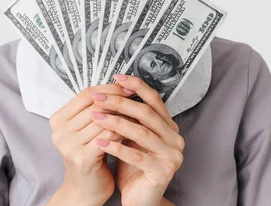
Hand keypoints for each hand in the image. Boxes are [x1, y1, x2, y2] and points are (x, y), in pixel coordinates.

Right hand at [47, 85, 125, 205]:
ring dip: (123, 115)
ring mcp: (68, 145)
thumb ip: (95, 109)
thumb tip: (120, 86)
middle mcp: (59, 131)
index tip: (126, 86)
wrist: (85, 189)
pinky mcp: (82, 158)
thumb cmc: (89, 156)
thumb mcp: (87, 129)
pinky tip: (134, 130)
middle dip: (118, 100)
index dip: (108, 88)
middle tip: (136, 97)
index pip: (85, 94)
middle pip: (94, 105)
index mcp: (57, 120)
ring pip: (102, 120)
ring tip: (138, 112)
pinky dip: (122, 131)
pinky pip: (107, 137)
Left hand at [90, 75, 183, 205]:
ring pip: (141, 133)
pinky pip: (137, 156)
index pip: (154, 99)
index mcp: (169, 126)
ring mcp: (172, 155)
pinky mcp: (163, 171)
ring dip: (116, 122)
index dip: (136, 86)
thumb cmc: (134, 167)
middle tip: (98, 98)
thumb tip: (108, 92)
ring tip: (95, 117)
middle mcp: (175, 138)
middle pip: (146, 113)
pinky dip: (117, 148)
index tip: (116, 77)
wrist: (141, 199)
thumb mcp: (131, 138)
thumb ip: (128, 118)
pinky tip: (100, 142)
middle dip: (120, 102)